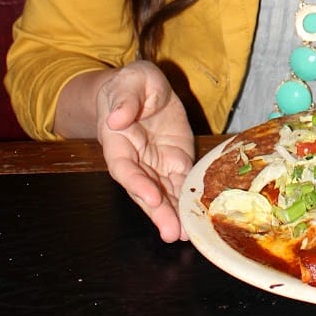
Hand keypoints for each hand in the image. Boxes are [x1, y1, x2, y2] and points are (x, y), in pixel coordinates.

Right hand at [95, 61, 195, 240]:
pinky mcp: (176, 162)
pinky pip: (182, 183)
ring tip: (186, 235)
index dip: (137, 184)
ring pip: (164, 193)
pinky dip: (188, 201)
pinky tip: (197, 218)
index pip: (124, 168)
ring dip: (174, 214)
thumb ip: (125, 99)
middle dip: (158, 211)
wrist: (145, 89)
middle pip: (145, 189)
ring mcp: (156, 164)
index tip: (151, 197)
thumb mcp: (130, 81)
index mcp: (118, 141)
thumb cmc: (132, 83)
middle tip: (171, 232)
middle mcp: (136, 159)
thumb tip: (117, 118)